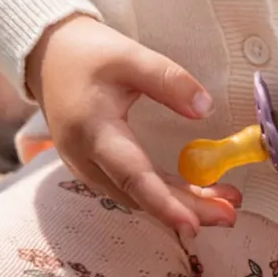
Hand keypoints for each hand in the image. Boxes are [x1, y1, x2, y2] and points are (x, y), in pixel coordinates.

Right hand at [26, 14, 241, 242]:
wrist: (47, 55)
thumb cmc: (86, 53)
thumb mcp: (129, 55)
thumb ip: (168, 79)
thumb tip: (205, 109)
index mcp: (94, 131)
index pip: (133, 175)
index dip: (164, 204)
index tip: (193, 223)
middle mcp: (87, 159)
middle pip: (140, 195)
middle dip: (187, 209)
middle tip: (230, 214)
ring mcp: (87, 166)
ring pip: (136, 195)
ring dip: (178, 203)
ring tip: (222, 203)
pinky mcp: (93, 165)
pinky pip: (129, 187)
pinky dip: (160, 194)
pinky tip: (190, 192)